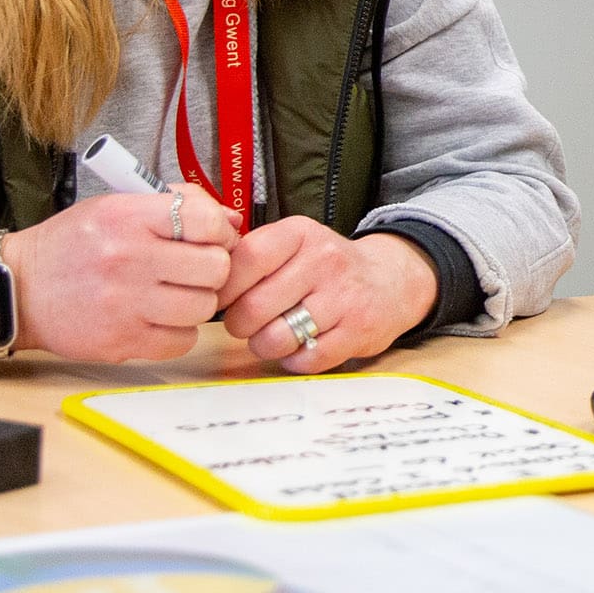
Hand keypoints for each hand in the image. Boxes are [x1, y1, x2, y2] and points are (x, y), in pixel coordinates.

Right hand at [2, 183, 239, 361]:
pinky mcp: (120, 341)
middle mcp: (128, 258)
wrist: (19, 288)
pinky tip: (159, 319)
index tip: (212, 240)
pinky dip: (178, 332)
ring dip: (196, 302)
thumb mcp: (116, 205)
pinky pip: (182, 341)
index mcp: (128, 217)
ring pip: (203, 307)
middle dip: (212, 269)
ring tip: (173, 295)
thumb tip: (232, 220)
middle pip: (214, 268)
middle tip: (194, 270)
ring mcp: (124, 303)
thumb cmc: (72, 245)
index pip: (206, 221)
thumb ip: (175, 204)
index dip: (220, 232)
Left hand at [218, 218, 438, 372]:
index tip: (222, 299)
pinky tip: (300, 345)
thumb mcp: (294, 242)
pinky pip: (304, 359)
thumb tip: (201, 283)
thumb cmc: (326, 267)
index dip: (223, 289)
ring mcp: (344, 298)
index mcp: (301, 234)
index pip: (243, 261)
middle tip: (246, 323)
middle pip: (252, 308)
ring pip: (275, 338)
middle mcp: (324, 261)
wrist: (392, 280)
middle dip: (239, 325)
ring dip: (265, 345)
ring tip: (273, 336)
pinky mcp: (358, 332)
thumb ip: (251, 255)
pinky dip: (294, 359)